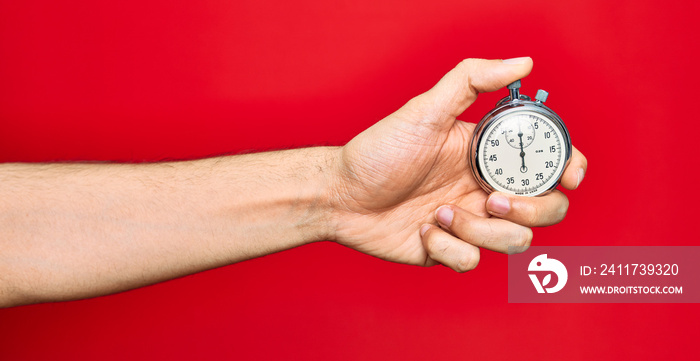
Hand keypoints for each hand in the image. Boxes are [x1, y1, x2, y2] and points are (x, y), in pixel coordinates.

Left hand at [328, 58, 587, 271]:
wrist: (340, 195)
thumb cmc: (379, 150)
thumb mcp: (425, 110)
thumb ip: (472, 81)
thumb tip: (524, 61)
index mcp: (488, 156)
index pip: (549, 164)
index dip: (570, 170)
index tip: (567, 176)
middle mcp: (486, 190)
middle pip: (546, 209)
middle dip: (528, 210)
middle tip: (491, 200)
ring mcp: (471, 223)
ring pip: (514, 241)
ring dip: (477, 230)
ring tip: (439, 212)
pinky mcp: (450, 250)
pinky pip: (472, 263)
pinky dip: (447, 248)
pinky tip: (424, 230)